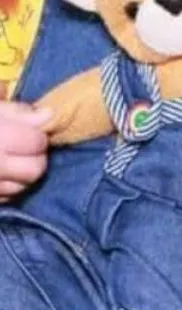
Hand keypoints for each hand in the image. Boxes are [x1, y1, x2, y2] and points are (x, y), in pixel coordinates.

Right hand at [0, 85, 51, 199]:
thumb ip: (16, 111)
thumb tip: (48, 114)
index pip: (37, 143)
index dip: (35, 134)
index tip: (29, 130)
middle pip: (35, 170)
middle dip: (34, 157)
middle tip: (24, 146)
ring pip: (22, 187)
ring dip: (22, 174)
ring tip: (11, 160)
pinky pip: (7, 198)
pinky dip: (8, 186)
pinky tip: (2, 174)